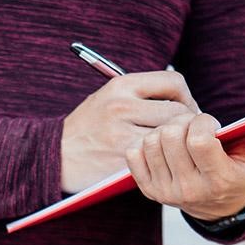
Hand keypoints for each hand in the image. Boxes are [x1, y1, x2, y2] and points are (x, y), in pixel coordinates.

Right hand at [60, 71, 199, 193]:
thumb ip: (141, 95)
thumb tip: (183, 100)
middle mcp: (122, 106)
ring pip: (171, 137)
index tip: (187, 111)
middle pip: (178, 112)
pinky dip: (162, 161)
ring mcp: (122, 134)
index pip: (173, 82)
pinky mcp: (121, 160)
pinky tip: (159, 163)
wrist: (56, 156)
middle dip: (188, 125)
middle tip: (187, 135)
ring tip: (174, 149)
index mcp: (121, 86)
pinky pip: (157, 158)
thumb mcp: (108, 98)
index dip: (187, 97)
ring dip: (177, 145)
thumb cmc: (88, 128)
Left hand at [125, 113, 244, 219]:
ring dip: (165, 130)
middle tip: (193, 126)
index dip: (203, 122)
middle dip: (183, 121)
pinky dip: (146, 142)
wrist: (218, 204)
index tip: (210, 124)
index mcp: (218, 180)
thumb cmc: (241, 171)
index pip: (198, 140)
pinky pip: (133, 153)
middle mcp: (189, 190)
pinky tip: (164, 146)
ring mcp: (165, 192)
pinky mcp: (148, 189)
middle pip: (170, 136)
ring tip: (181, 136)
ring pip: (151, 141)